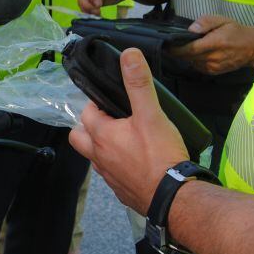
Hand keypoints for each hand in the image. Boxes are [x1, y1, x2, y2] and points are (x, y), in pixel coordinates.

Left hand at [70, 49, 189, 213]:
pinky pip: (111, 174)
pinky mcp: (121, 190)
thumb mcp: (151, 114)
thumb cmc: (160, 156)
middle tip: (111, 119)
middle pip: (79, 137)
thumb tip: (129, 55)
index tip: (113, 100)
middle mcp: (99, 157)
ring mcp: (108, 176)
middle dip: (88, 126)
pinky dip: (117, 166)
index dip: (97, 103)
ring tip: (125, 138)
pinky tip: (136, 162)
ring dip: (103, 146)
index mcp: (101, 135)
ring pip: (95, 157)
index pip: (86, 112)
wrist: (174, 198)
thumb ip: (138, 84)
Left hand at [167, 15, 253, 74]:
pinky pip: (198, 67)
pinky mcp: (215, 72)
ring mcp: (214, 66)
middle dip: (178, 52)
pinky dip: (194, 61)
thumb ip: (205, 22)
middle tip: (170, 45)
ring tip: (184, 48)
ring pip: (192, 63)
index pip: (190, 49)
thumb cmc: (235, 30)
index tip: (166, 45)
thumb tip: (191, 29)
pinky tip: (196, 54)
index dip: (176, 49)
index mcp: (215, 43)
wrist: (252, 46)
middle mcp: (213, 57)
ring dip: (186, 57)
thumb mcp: (221, 20)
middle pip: (188, 57)